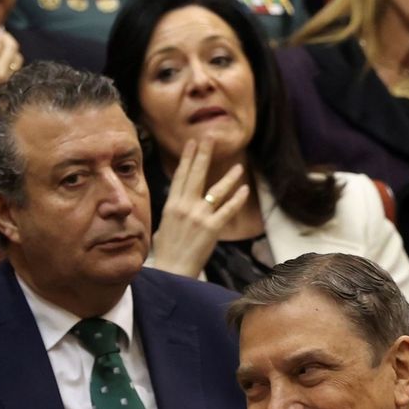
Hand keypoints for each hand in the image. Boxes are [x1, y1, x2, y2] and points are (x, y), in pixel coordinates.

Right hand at [151, 139, 250, 277]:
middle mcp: (185, 207)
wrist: (172, 271)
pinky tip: (244, 189)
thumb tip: (177, 204)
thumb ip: (173, 212)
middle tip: (210, 138)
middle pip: (197, 175)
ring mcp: (199, 217)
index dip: (188, 158)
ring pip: (216, 191)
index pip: (181, 176)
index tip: (193, 142)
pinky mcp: (212, 228)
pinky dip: (236, 199)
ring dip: (228, 177)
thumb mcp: (163, 226)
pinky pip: (228, 210)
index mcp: (172, 205)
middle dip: (204, 155)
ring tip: (238, 166)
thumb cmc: (167, 252)